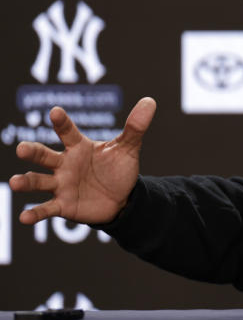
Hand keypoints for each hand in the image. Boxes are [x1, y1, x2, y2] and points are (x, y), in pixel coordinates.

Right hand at [8, 97, 156, 224]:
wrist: (122, 198)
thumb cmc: (117, 169)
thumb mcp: (128, 148)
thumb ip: (135, 127)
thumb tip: (150, 101)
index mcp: (79, 147)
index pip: (68, 132)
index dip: (61, 122)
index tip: (55, 112)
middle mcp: (65, 164)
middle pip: (45, 155)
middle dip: (33, 152)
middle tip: (22, 148)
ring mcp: (61, 185)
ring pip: (39, 181)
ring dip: (26, 182)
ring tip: (15, 182)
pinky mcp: (63, 205)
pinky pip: (46, 209)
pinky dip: (35, 214)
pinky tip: (25, 218)